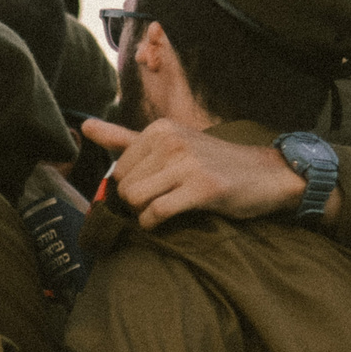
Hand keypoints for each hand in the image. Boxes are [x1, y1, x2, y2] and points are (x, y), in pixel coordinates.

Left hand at [79, 117, 309, 228]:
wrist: (266, 174)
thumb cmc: (214, 163)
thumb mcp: (170, 143)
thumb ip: (124, 138)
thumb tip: (84, 127)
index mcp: (160, 129)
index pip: (118, 170)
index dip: (132, 187)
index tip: (157, 188)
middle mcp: (172, 141)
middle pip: (124, 187)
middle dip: (138, 202)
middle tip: (164, 200)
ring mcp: (187, 163)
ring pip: (136, 200)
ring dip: (146, 214)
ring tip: (168, 208)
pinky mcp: (202, 188)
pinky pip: (157, 213)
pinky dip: (155, 224)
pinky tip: (168, 220)